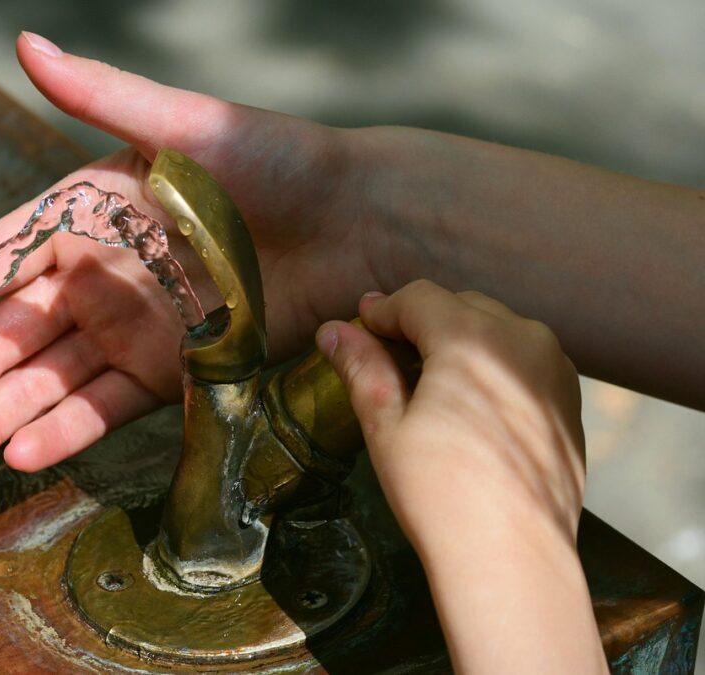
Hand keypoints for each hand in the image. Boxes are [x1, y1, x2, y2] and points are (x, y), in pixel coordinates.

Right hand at [0, 33, 378, 475]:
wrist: (357, 222)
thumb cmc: (275, 162)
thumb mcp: (184, 125)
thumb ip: (103, 96)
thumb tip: (27, 41)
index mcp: (78, 216)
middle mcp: (92, 276)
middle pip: (2, 338)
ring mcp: (127, 329)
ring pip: (43, 382)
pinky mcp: (169, 371)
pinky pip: (103, 406)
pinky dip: (63, 431)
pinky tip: (21, 455)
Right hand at [317, 280, 605, 673]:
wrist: (512, 557)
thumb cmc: (440, 493)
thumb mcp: (386, 426)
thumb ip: (363, 368)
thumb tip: (333, 331)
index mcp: (473, 338)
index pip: (419, 299)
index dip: (383, 310)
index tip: (359, 325)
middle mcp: (524, 340)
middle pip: (461, 307)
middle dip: (420, 321)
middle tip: (384, 348)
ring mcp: (555, 370)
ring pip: (498, 330)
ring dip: (459, 339)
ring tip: (426, 374)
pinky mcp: (570, 401)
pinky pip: (525, 360)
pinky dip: (493, 364)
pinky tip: (469, 400)